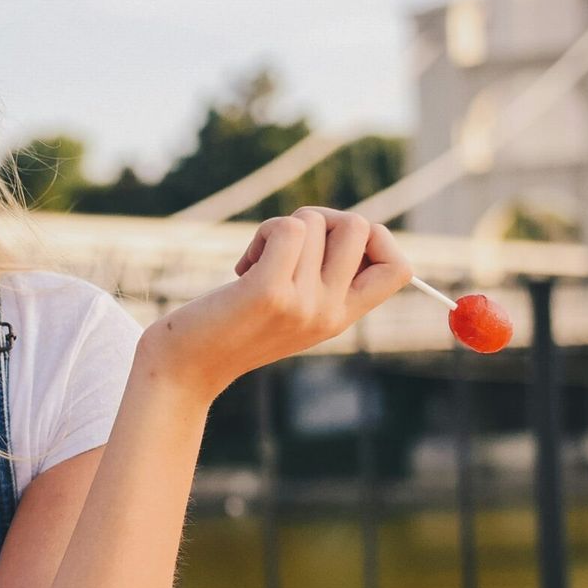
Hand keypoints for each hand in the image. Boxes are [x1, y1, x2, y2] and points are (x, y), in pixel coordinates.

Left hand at [142, 206, 412, 399]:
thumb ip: (324, 276)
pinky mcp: (270, 293)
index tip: (334, 246)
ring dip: (281, 227)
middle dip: (322, 218)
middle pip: (360, 227)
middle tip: (286, 246)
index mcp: (342, 317)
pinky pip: (287, 228)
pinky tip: (243, 267)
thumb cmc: (234, 326)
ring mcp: (303, 304)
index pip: (401, 268)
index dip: (378, 239)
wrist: (185, 368)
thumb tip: (355, 225)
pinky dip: (263, 233)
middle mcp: (330, 313)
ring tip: (258, 262)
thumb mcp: (292, 306)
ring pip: (316, 221)